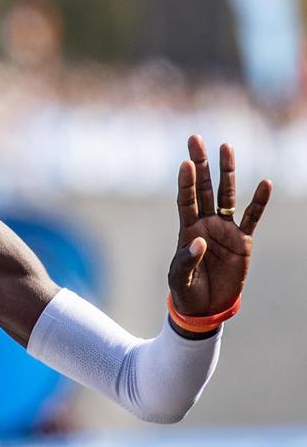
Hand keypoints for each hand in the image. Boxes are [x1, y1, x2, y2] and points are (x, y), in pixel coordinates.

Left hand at [168, 135, 271, 320]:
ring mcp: (225, 230)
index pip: (186, 200)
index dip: (186, 182)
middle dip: (200, 163)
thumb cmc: (187, 291)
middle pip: (203, 187)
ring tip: (226, 147)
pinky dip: (259, 201)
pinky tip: (265, 183)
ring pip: (227, 195)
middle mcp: (205, 223)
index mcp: (187, 229)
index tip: (184, 162)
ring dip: (227, 172)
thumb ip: (186, 260)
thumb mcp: (180, 278)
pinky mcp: (242, 241)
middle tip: (195, 138)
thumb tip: (198, 241)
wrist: (206, 307)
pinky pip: (252, 217)